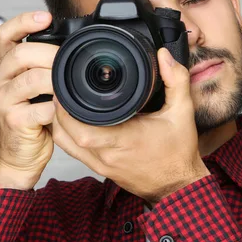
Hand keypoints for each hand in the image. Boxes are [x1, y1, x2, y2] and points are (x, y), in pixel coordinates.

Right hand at [0, 11, 58, 189]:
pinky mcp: (13, 120)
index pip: (5, 34)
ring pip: (32, 78)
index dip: (24, 21)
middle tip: (71, 59)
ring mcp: (2, 101)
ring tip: (71, 84)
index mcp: (2, 68)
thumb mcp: (31, 89)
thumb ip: (41, 68)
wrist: (17, 157)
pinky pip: (40, 108)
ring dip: (57, 79)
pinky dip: (59, 107)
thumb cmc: (29, 121)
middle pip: (21, 53)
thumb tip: (70, 48)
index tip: (46, 17)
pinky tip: (67, 108)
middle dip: (51, 53)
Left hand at [51, 48, 210, 204]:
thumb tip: (164, 56)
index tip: (65, 88)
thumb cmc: (179, 153)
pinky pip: (74, 153)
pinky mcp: (101, 170)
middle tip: (61, 89)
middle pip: (66, 135)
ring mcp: (102, 165)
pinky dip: (67, 136)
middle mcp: (107, 156)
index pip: (82, 129)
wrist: (178, 186)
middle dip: (58, 111)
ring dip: (60, 124)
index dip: (66, 110)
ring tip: (63, 102)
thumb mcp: (182, 112)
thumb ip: (176, 80)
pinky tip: (73, 121)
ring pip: (66, 145)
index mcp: (124, 140)